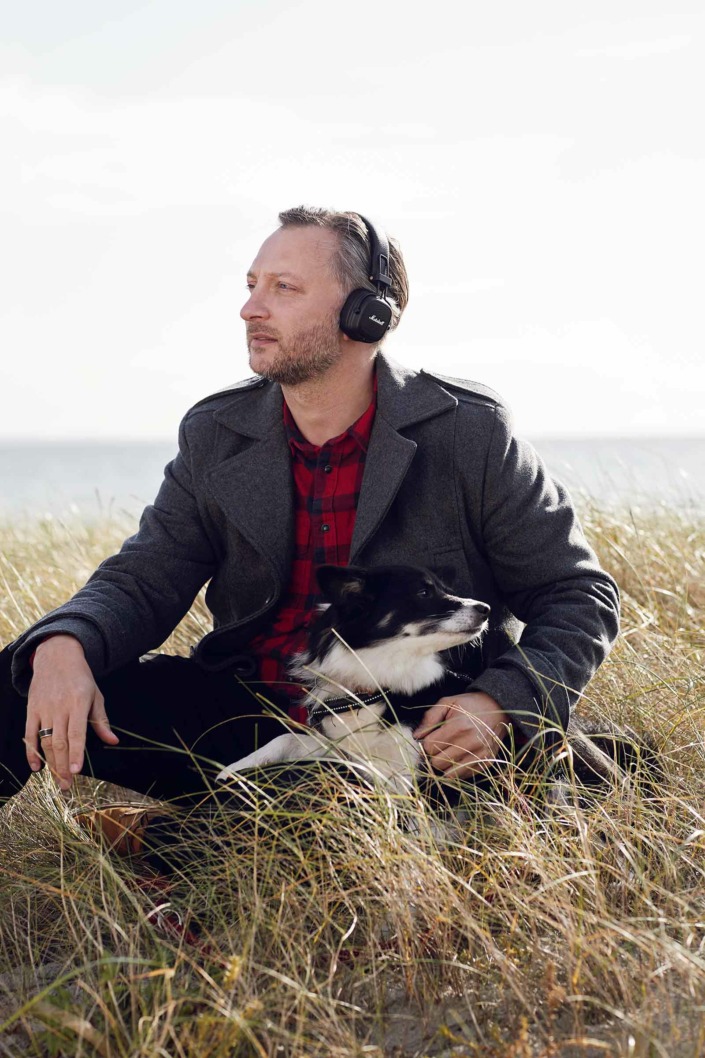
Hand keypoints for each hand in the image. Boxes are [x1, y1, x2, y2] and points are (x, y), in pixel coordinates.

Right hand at [25, 635, 118, 791]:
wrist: (57, 656)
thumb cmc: (80, 678)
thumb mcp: (96, 696)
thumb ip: (101, 721)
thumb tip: (113, 741)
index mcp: (78, 703)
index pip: (76, 733)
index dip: (76, 754)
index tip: (77, 771)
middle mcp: (59, 707)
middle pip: (59, 742)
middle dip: (63, 766)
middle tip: (67, 785)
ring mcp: (44, 708)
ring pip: (44, 741)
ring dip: (50, 763)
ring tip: (57, 779)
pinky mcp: (32, 709)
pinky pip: (29, 734)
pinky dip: (31, 752)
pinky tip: (37, 767)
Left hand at [414, 691, 509, 778]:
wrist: (497, 708)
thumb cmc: (469, 705)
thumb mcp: (448, 702)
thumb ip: (430, 718)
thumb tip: (417, 736)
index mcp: (458, 726)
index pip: (430, 747)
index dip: (426, 743)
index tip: (431, 738)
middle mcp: (470, 743)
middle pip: (437, 762)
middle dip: (434, 755)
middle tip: (439, 745)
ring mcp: (479, 755)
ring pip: (449, 773)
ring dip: (444, 764)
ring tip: (448, 751)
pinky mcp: (486, 763)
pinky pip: (463, 776)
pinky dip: (457, 769)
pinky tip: (458, 756)